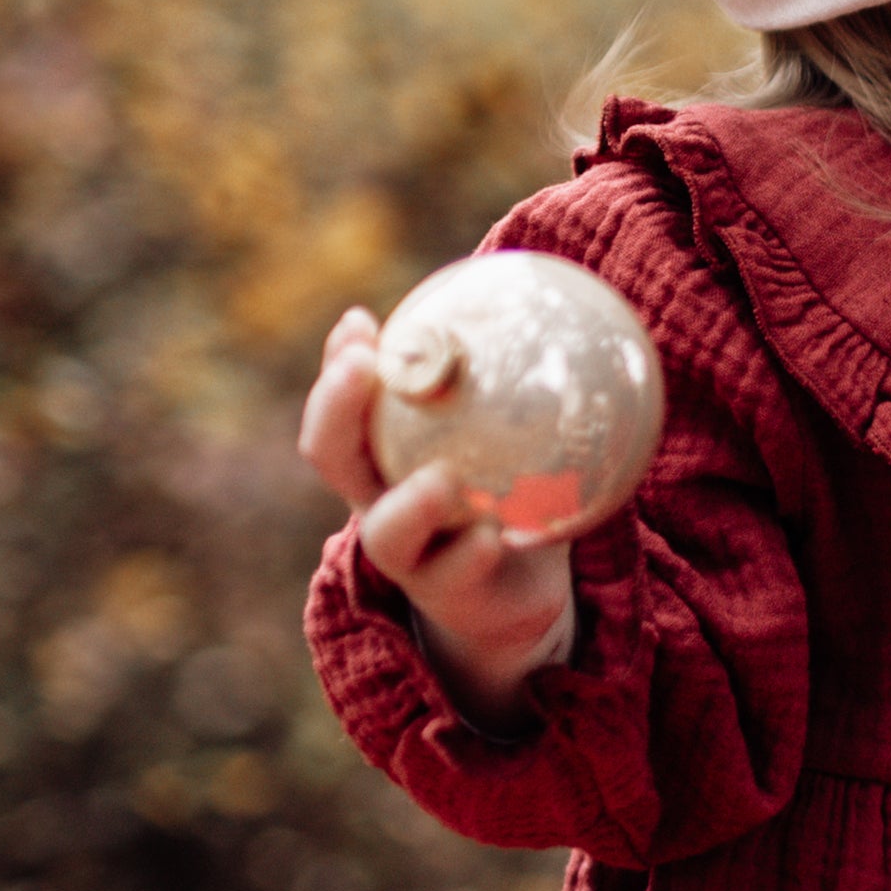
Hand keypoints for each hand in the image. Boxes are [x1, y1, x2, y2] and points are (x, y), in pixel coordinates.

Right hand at [300, 306, 577, 730]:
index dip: (336, 363)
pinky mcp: (448, 595)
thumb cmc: (508, 491)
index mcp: (382, 455)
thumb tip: (556, 295)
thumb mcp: (508, 434)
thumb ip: (514, 381)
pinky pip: (454, 574)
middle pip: (334, 457)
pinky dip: (470, 554)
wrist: (518, 589)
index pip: (342, 404)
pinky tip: (491, 537)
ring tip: (439, 479)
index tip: (359, 321)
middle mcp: (381, 501)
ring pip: (386, 531)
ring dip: (407, 503)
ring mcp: (410, 554)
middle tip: (364, 365)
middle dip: (336, 409)